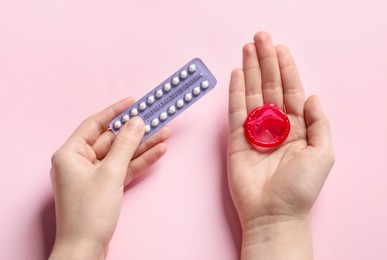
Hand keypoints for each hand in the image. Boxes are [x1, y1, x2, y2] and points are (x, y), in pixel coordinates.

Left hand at [49, 97, 168, 259]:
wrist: (86, 249)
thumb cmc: (90, 212)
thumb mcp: (110, 173)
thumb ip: (125, 145)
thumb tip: (137, 122)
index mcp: (70, 153)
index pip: (95, 124)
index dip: (115, 111)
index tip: (133, 101)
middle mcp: (80, 161)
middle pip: (112, 139)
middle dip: (136, 131)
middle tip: (156, 118)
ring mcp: (94, 175)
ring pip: (122, 154)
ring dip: (143, 145)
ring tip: (165, 133)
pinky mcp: (106, 187)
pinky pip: (125, 168)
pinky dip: (140, 161)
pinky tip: (158, 151)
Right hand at [227, 32, 333, 258]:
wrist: (273, 213)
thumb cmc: (300, 188)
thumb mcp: (323, 154)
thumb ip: (320, 123)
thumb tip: (311, 96)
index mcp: (298, 127)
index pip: (291, 91)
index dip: (286, 69)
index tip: (280, 48)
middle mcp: (276, 125)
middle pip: (270, 86)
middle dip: (265, 62)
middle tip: (260, 38)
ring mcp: (255, 131)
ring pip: (252, 93)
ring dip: (249, 70)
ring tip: (247, 48)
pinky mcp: (237, 139)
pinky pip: (236, 110)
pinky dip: (235, 92)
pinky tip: (236, 74)